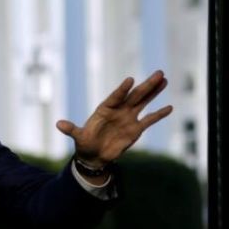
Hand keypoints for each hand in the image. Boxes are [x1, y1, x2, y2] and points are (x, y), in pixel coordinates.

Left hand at [56, 70, 172, 166]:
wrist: (94, 155)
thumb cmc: (85, 143)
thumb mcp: (78, 137)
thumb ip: (71, 130)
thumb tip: (58, 125)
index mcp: (105, 109)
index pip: (116, 97)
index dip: (123, 89)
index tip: (131, 80)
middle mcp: (119, 110)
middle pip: (134, 95)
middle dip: (147, 85)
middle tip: (159, 72)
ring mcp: (128, 118)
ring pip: (144, 102)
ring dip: (154, 92)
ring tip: (164, 79)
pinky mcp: (135, 129)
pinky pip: (149, 120)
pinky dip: (159, 114)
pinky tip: (169, 107)